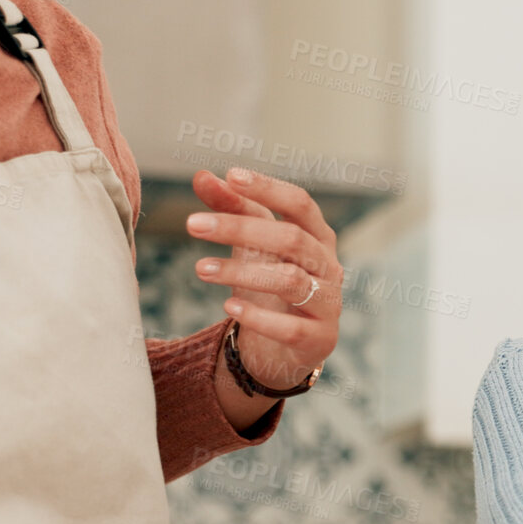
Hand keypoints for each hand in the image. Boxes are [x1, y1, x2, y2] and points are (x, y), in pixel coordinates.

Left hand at [189, 169, 341, 392]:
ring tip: (200, 268)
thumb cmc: (271, 286)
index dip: (269, 188)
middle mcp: (329, 266)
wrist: (285, 347)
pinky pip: (292, 328)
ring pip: (291, 281)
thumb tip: (202, 176)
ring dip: (241, 273)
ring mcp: (329, 303)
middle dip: (240, 228)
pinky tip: (229, 307)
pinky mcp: (321, 338)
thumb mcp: (252, 245)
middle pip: (292, 239)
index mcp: (318, 236)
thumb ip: (233, 209)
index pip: (300, 204)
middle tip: (192, 224)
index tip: (231, 176)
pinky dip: (259, 317)